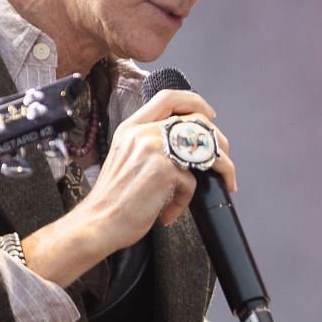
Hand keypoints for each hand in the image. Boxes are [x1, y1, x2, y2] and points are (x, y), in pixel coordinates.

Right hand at [22, 87, 236, 287]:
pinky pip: (192, 182)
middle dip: (217, 140)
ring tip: (222, 180)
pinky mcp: (164, 170)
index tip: (208, 114)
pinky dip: (184, 201)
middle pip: (194, 122)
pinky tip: (170, 211)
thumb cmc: (111, 199)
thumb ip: (149, 146)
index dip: (194, 102)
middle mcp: (142, 134)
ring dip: (222, 166)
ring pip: (204, 149)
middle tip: (223, 156)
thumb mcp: (125, 159)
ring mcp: (153, 149)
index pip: (168, 98)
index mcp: (131, 128)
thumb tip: (184, 146)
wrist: (98, 223)